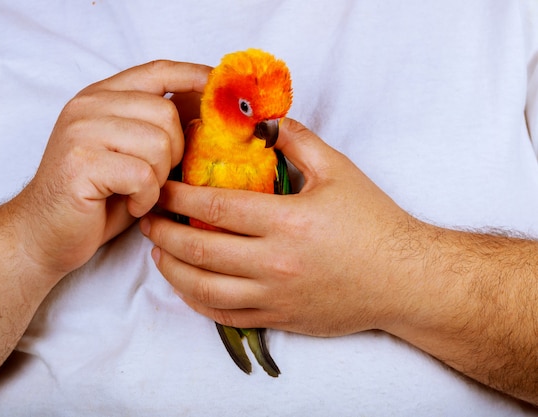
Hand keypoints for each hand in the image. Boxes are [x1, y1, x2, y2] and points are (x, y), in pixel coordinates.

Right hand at [12, 60, 210, 276]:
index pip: (157, 71)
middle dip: (173, 152)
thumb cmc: (95, 197)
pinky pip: (143, 176)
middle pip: (165, 113)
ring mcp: (80, 132)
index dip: (193, 75)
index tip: (218, 86)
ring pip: (158, 144)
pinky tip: (131, 206)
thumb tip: (206, 110)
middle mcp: (88, 106)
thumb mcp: (131, 152)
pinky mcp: (80, 163)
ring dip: (158, 179)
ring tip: (138, 193)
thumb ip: (157, 127)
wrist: (44, 234)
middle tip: (154, 177)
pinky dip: (146, 198)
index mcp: (102, 97)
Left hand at [140, 118, 420, 336]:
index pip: (215, 208)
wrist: (404, 279)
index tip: (160, 188)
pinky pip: (226, 316)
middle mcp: (275, 263)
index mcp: (287, 221)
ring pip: (205, 289)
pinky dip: (198, 302)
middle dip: (164, 233)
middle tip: (147, 218)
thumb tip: (262, 122)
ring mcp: (275, 295)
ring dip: (173, 271)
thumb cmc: (373, 223)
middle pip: (200, 251)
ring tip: (157, 252)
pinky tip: (187, 286)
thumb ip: (297, 140)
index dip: (179, 198)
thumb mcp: (339, 170)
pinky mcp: (279, 317)